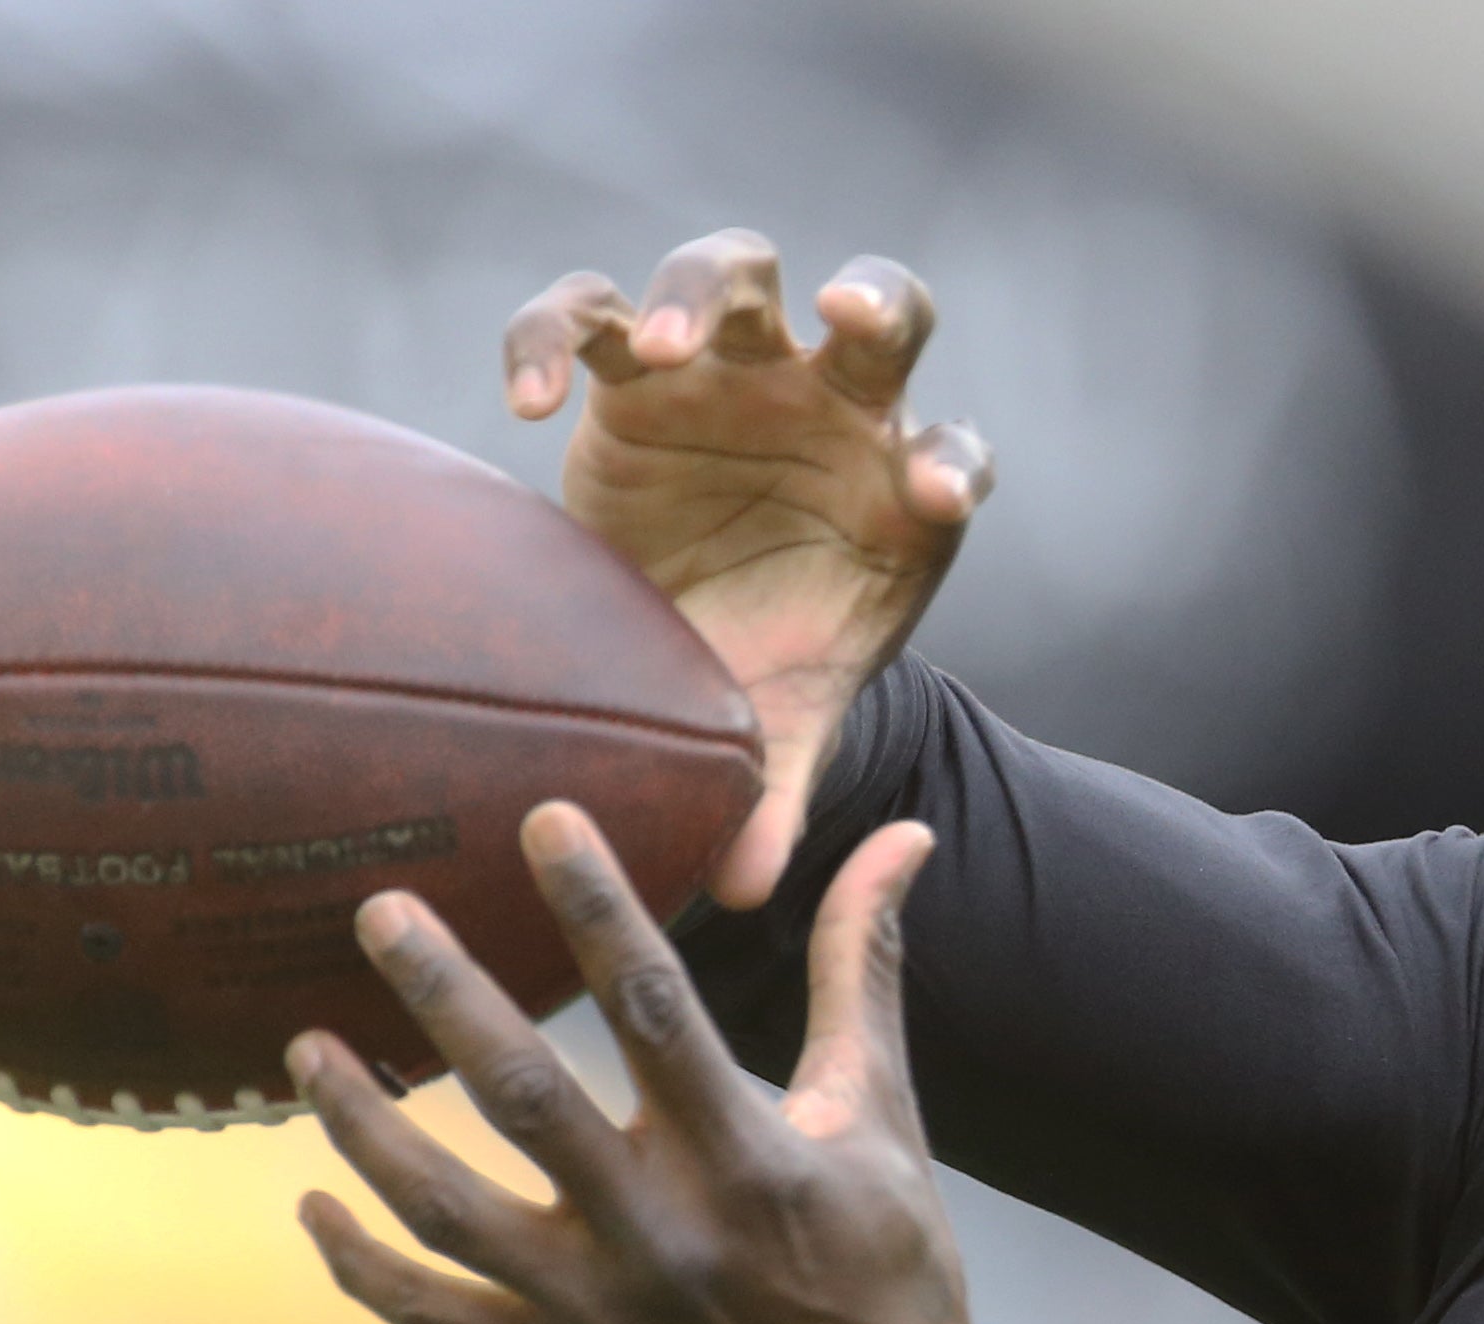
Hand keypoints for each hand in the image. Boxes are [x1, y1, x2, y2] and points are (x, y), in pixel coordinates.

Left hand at [290, 802, 1051, 1323]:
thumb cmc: (885, 1270)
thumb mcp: (882, 1117)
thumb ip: (863, 973)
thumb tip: (902, 838)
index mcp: (750, 1161)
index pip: (659, 1012)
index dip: (599, 910)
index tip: (543, 819)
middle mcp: (665, 1235)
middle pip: (527, 1101)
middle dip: (446, 998)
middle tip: (378, 908)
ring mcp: (600, 1310)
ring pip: (451, 1213)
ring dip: (365, 1131)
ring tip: (304, 1046)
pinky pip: (436, 1316)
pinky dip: (363, 1266)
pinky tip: (312, 1205)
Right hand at [507, 230, 992, 908]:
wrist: (678, 622)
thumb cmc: (756, 660)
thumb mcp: (771, 724)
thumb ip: (769, 790)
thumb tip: (744, 890)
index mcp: (893, 492)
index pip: (952, 457)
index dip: (948, 468)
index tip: (929, 501)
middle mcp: (827, 407)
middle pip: (880, 313)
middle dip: (872, 302)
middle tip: (843, 314)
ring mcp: (728, 374)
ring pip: (735, 273)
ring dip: (706, 291)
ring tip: (668, 347)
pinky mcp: (627, 375)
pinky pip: (585, 316)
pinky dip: (555, 336)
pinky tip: (531, 405)